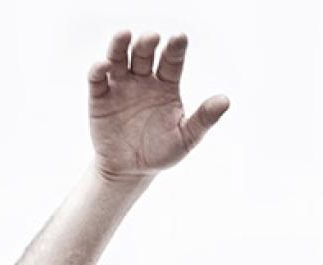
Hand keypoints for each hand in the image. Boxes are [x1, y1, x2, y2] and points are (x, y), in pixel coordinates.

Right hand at [86, 31, 229, 182]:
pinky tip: (105, 65)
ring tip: (125, 35)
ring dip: (121, 46)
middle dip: (147, 44)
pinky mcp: (99, 97)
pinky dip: (99, 69)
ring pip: (119, 59)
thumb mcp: (186, 138)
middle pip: (144, 55)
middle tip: (153, 37)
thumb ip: (203, 119)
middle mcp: (143, 80)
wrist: (131, 170)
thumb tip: (225, 100)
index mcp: (166, 86)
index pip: (171, 62)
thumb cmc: (161, 152)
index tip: (180, 38)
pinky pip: (98, 78)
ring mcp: (121, 86)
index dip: (175, 49)